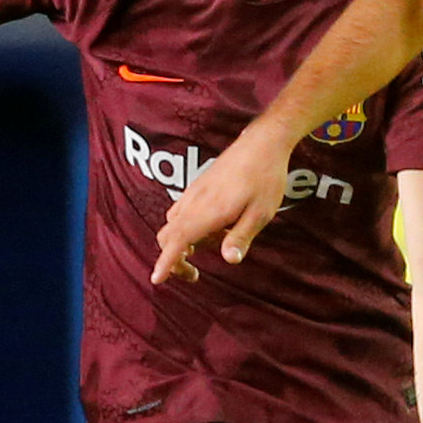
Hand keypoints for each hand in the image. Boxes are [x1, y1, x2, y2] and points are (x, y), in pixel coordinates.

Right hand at [152, 126, 292, 283]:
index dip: (166, 262)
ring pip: (173, 223)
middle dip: (173, 258)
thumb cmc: (265, 178)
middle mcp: (195, 201)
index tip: (157, 279)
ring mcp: (193, 192)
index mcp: (209, 211)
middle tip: (194, 273)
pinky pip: (181, 211)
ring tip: (213, 243)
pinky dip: (187, 226)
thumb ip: (241, 237)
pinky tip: (213, 226)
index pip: (178, 241)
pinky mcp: (197, 186)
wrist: (262, 143)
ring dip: (182, 242)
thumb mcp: (261, 213)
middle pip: (167, 236)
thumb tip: (229, 260)